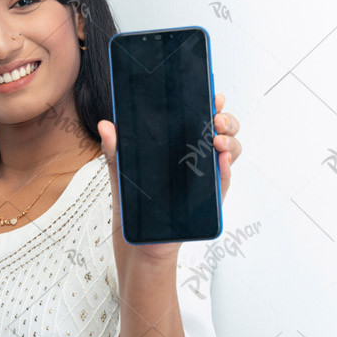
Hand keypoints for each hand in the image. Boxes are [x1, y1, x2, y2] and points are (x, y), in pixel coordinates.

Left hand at [96, 93, 240, 268]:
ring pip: (229, 152)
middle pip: (222, 131)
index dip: (209, 104)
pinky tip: (221, 162)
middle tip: (215, 118)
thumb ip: (116, 149)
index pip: (199, 118)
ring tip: (217, 140)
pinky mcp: (209, 199)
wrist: (138, 241)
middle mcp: (195, 158)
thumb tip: (106, 126)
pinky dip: (226, 170)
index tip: (211, 95)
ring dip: (229, 142)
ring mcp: (205, 178)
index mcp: (178, 146)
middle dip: (225, 119)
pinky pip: (224, 182)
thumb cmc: (133, 205)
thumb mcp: (121, 173)